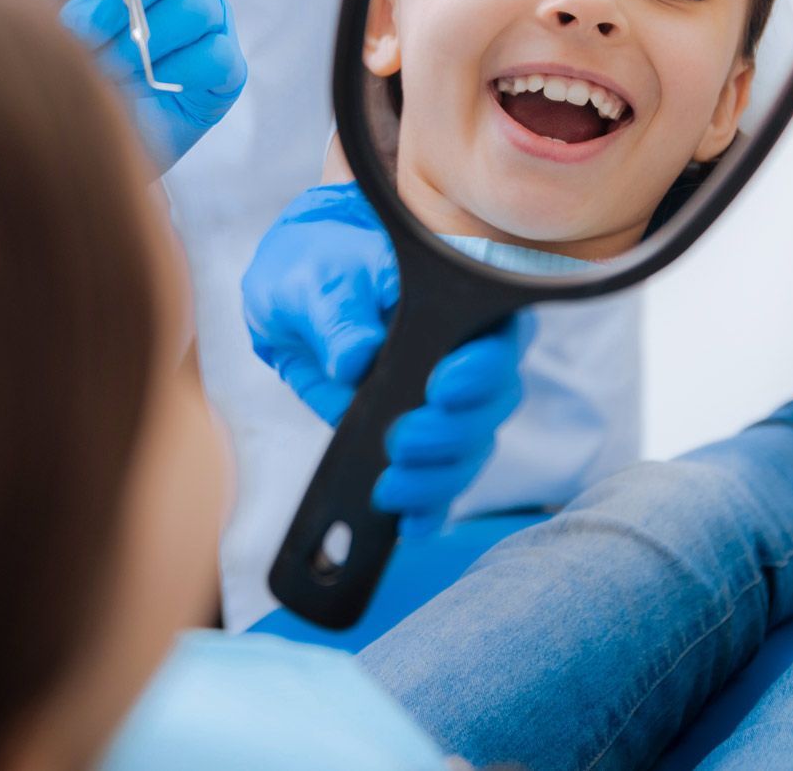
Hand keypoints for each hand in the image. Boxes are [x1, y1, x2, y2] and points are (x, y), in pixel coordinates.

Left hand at [9, 0, 245, 168]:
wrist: (66, 129)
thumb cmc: (50, 51)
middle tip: (78, 30)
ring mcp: (207, 16)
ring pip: (195, 7)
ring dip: (139, 43)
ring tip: (102, 66)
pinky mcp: (224, 69)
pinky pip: (214, 56)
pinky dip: (174, 72)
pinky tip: (144, 84)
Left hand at [242, 182, 532, 537]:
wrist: (296, 298)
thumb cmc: (318, 269)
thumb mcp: (317, 281)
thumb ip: (339, 315)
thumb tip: (354, 358)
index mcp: (458, 301)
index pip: (497, 338)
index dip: (481, 368)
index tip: (441, 386)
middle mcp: (466, 357)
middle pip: (492, 404)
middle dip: (452, 431)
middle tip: (403, 439)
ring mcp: (444, 405)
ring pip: (469, 449)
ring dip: (437, 476)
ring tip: (390, 485)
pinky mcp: (418, 442)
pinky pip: (437, 483)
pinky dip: (427, 508)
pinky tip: (407, 523)